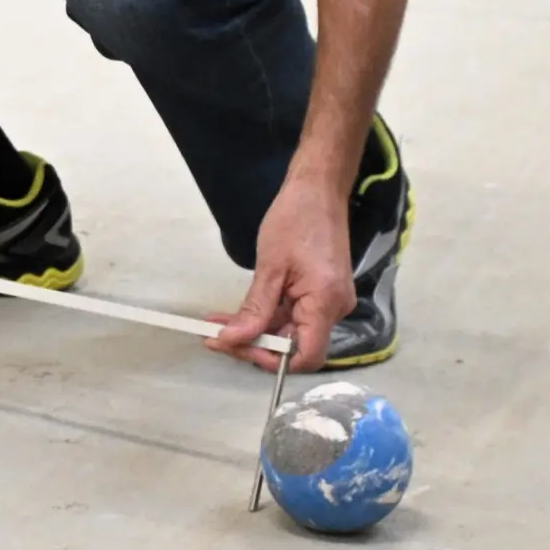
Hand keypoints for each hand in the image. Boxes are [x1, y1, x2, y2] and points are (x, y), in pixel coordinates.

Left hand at [210, 172, 352, 371]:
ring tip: (216, 325)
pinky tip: (237, 313)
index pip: (306, 356)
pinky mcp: (320, 293)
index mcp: (326, 303)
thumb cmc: (296, 219)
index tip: (235, 348)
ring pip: (289, 331)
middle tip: (215, 337)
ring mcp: (328, 302)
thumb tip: (233, 339)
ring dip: (254, 330)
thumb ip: (255, 309)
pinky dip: (265, 316)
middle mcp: (334, 309)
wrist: (318, 189)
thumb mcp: (270, 266)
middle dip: (253, 344)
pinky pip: (292, 315)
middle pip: (293, 346)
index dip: (271, 360)